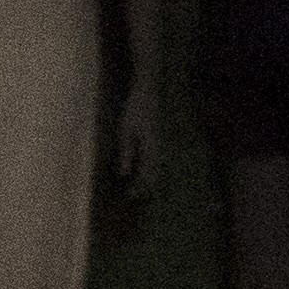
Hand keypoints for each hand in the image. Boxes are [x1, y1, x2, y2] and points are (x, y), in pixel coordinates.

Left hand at [114, 77, 161, 202]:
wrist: (150, 91)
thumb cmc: (135, 109)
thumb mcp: (126, 131)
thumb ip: (127, 152)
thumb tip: (125, 174)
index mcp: (152, 148)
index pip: (147, 174)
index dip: (139, 188)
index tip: (131, 197)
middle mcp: (161, 148)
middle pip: (155, 173)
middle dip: (145, 186)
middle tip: (134, 197)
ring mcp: (162, 143)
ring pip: (158, 167)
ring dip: (149, 178)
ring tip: (140, 189)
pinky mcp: (160, 138)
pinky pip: (157, 158)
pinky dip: (151, 168)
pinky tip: (145, 170)